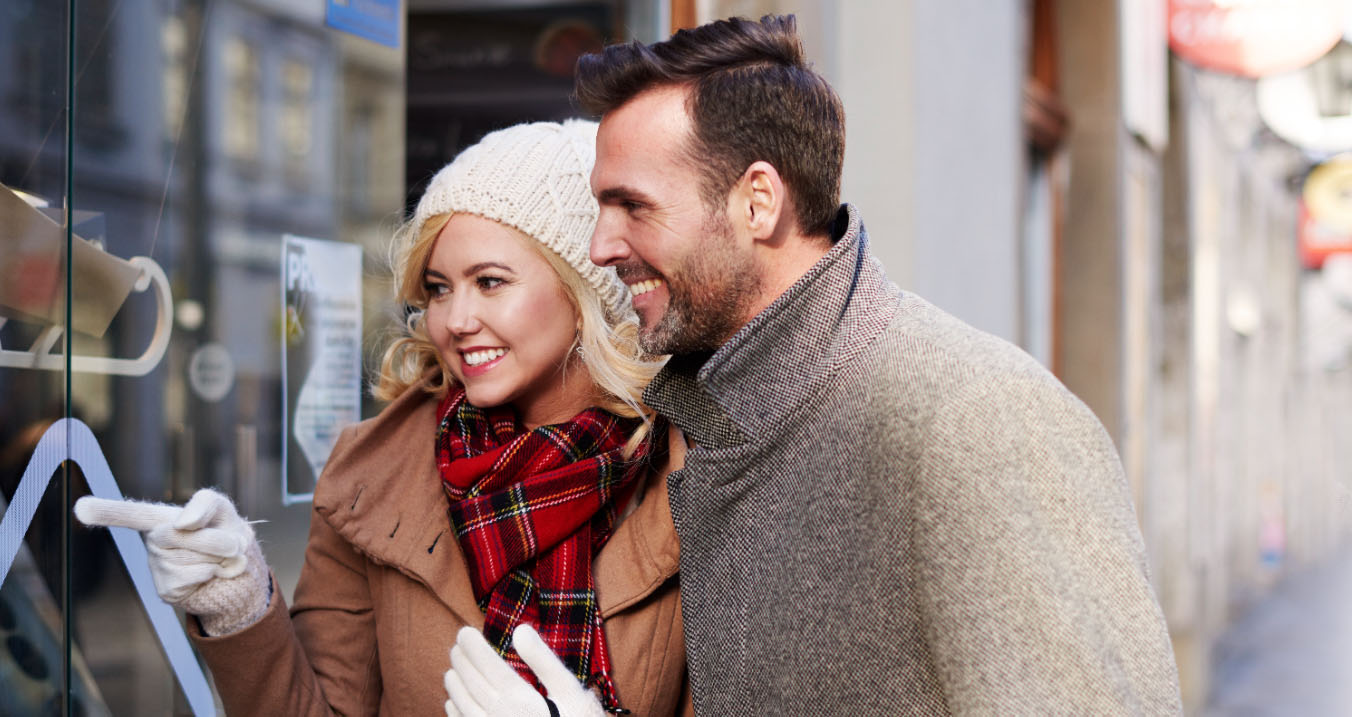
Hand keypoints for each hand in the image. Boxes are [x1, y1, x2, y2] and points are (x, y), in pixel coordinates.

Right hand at [74, 488, 270, 635]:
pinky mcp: (167, 589)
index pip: (129, 514)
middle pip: (183, 534)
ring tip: (218, 558)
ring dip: (220, 558)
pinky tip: (210, 574)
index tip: (81, 508)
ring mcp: (158, 567)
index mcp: (160, 517)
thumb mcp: (220, 508)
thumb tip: (181, 523)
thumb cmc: (224, 530)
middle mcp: (153, 541)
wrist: (238, 568)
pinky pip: (197, 576)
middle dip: (217, 539)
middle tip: (231, 542)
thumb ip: (204, 504)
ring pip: (195, 558)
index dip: (106, 511)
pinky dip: (215, 573)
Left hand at [444, 624, 606, 716]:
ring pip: (462, 706)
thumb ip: (544, 661)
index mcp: (520, 700)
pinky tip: (453, 702)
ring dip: (455, 685)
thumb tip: (520, 630)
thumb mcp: (571, 691)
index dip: (473, 647)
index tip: (464, 631)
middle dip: (461, 661)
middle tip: (457, 644)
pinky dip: (455, 711)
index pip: (487, 666)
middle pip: (471, 683)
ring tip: (452, 669)